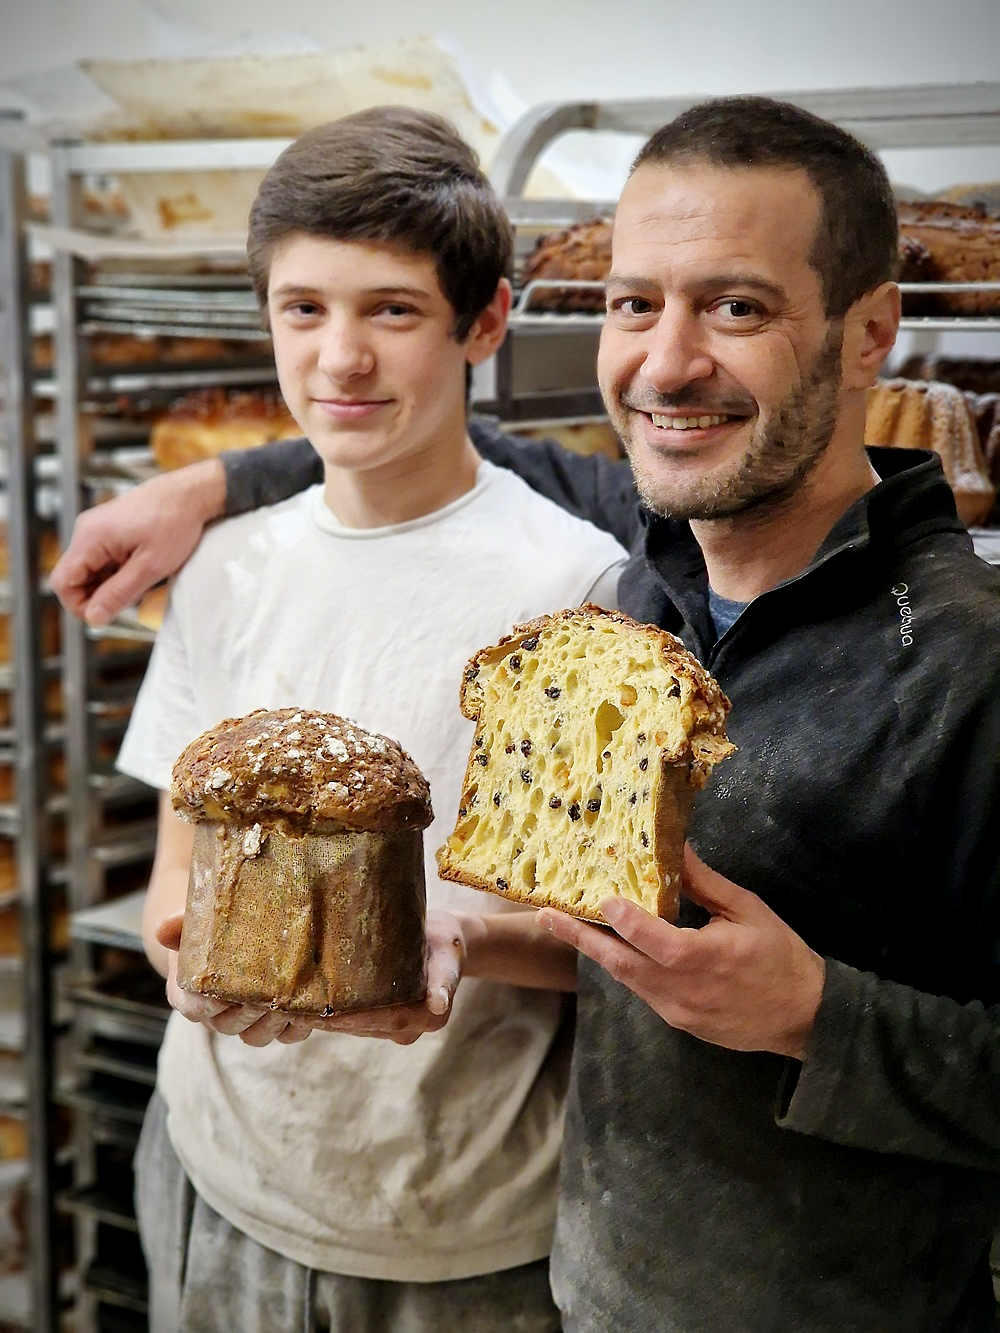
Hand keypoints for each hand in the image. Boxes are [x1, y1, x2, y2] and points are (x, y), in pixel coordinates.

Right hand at [49, 460, 225, 625]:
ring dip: (110, 585)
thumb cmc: (176, 521)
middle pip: (74, 578)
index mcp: (91, 537)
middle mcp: (87, 531)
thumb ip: (119, 593)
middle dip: (98, 596)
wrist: (191, 493)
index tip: (106, 615)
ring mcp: (97, 530)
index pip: (63, 583)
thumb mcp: (151, 566)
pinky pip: (102, 561)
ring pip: (90, 572)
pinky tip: (140, 571)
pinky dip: (117, 573)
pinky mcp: (108, 531)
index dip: (80, 605)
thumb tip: (94, 617)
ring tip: (141, 582)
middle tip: (131, 599)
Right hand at [156, 914, 312, 1046]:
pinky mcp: (276, 1023)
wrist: (229, 935)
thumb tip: (163, 929)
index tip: (227, 987)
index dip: (210, 1004)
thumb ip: (179, 926)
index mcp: (190, 995)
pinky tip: (317, 1010)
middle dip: (251, 1010)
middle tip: (271, 991)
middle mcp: (216, 1016)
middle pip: (230, 1025)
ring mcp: (246, 1022)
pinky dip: (303, 1025)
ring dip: (277, 1021)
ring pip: (258, 1036)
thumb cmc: (208, 931)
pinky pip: (288, 1034)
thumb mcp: (193, 924)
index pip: (194, 1008)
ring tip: (294, 999)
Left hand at [303, 909, 466, 1044]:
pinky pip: (355, 1021)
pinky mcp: (382, 1021)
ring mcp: (395, 1028)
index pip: (385, 1020)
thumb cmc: (446, 942)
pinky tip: (308, 1004)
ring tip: (294, 1006)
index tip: (324, 1014)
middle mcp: (411, 1029)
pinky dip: (333, 1013)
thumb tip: (438, 1004)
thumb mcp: (448, 955)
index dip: (354, 1018)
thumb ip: (443, 979)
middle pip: (364, 1027)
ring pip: (355, 1026)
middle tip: (295, 1010)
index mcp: (429, 1017)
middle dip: (330, 1020)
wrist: (446, 942)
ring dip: (326, 1019)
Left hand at [537, 844, 825, 1059]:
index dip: (625, 921)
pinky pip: (641, 991)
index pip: (654, 942)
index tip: (601, 899)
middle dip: (580, 939)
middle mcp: (682, 990)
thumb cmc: (780, 956)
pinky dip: (623, 967)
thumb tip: (674, 848)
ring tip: (563, 926)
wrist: (805, 1017)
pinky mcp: (678, 1021)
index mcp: (704, 959)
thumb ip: (705, 883)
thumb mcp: (747, 911)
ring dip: (596, 952)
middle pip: (621, 965)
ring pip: (626, 979)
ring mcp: (677, 1011)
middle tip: (545, 917)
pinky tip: (609, 947)